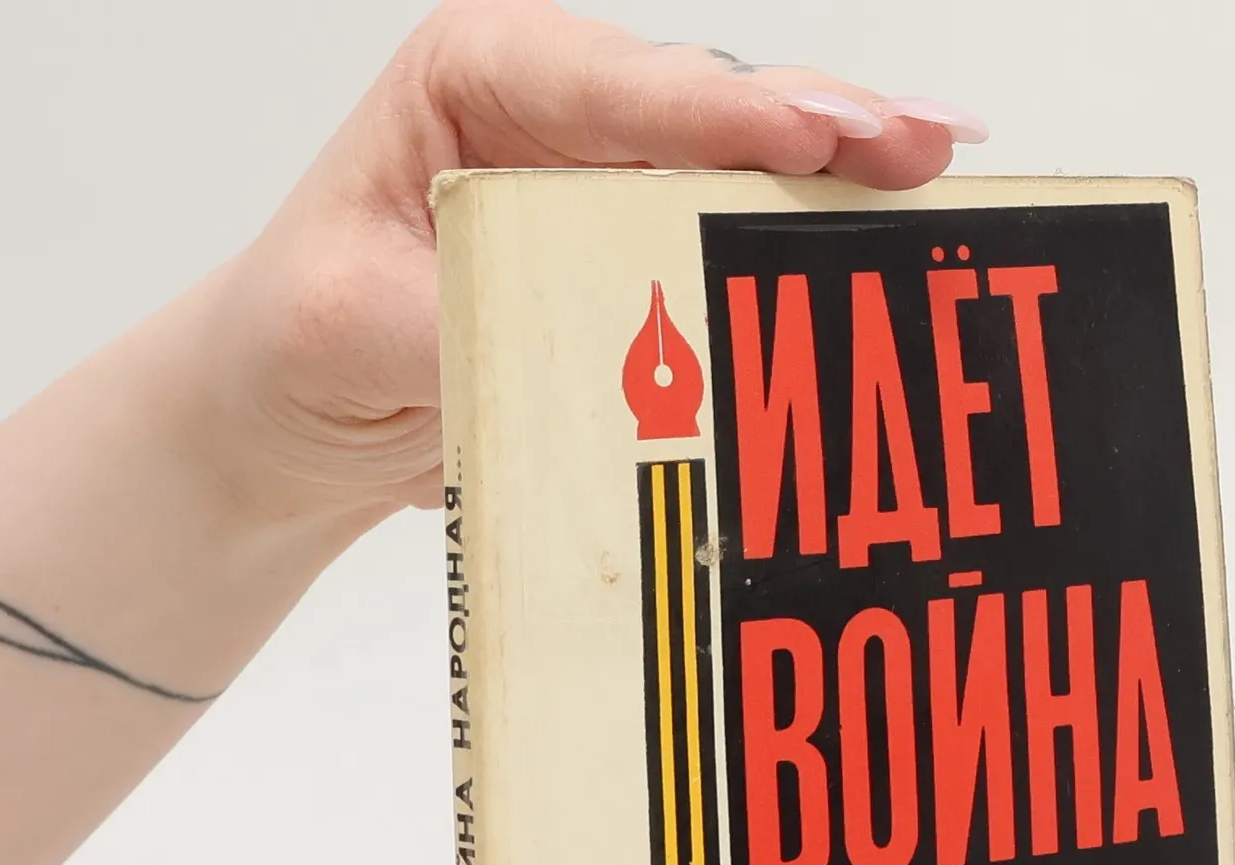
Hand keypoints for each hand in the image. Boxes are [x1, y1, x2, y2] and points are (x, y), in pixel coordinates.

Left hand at [189, 0, 983, 529]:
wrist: (293, 415)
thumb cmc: (299, 340)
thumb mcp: (349, 325)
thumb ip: (462, 318)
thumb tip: (585, 345)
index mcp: (474, 79)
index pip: (610, 84)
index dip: (722, 110)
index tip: (817, 130)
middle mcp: (555, 114)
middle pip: (706, 110)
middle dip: (822, 127)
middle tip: (925, 144)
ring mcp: (606, 184)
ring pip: (739, 171)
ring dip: (840, 181)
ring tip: (942, 177)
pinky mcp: (636, 260)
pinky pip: (729, 243)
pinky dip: (806, 249)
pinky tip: (884, 242)